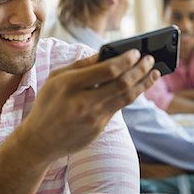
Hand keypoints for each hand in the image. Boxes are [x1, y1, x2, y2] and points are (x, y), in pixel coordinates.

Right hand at [20, 49, 159, 161]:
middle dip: (140, 69)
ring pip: (127, 98)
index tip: (135, 52)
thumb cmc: (47, 104)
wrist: (40, 141)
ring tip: (154, 72)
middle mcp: (84, 102)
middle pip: (122, 84)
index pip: (108, 70)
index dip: (126, 60)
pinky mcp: (99, 129)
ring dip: (143, 84)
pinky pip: (118, 108)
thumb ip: (81, 65)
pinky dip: (130, 95)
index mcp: (70, 85)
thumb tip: (105, 53)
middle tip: (149, 59)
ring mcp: (93, 118)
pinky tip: (138, 87)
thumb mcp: (56, 78)